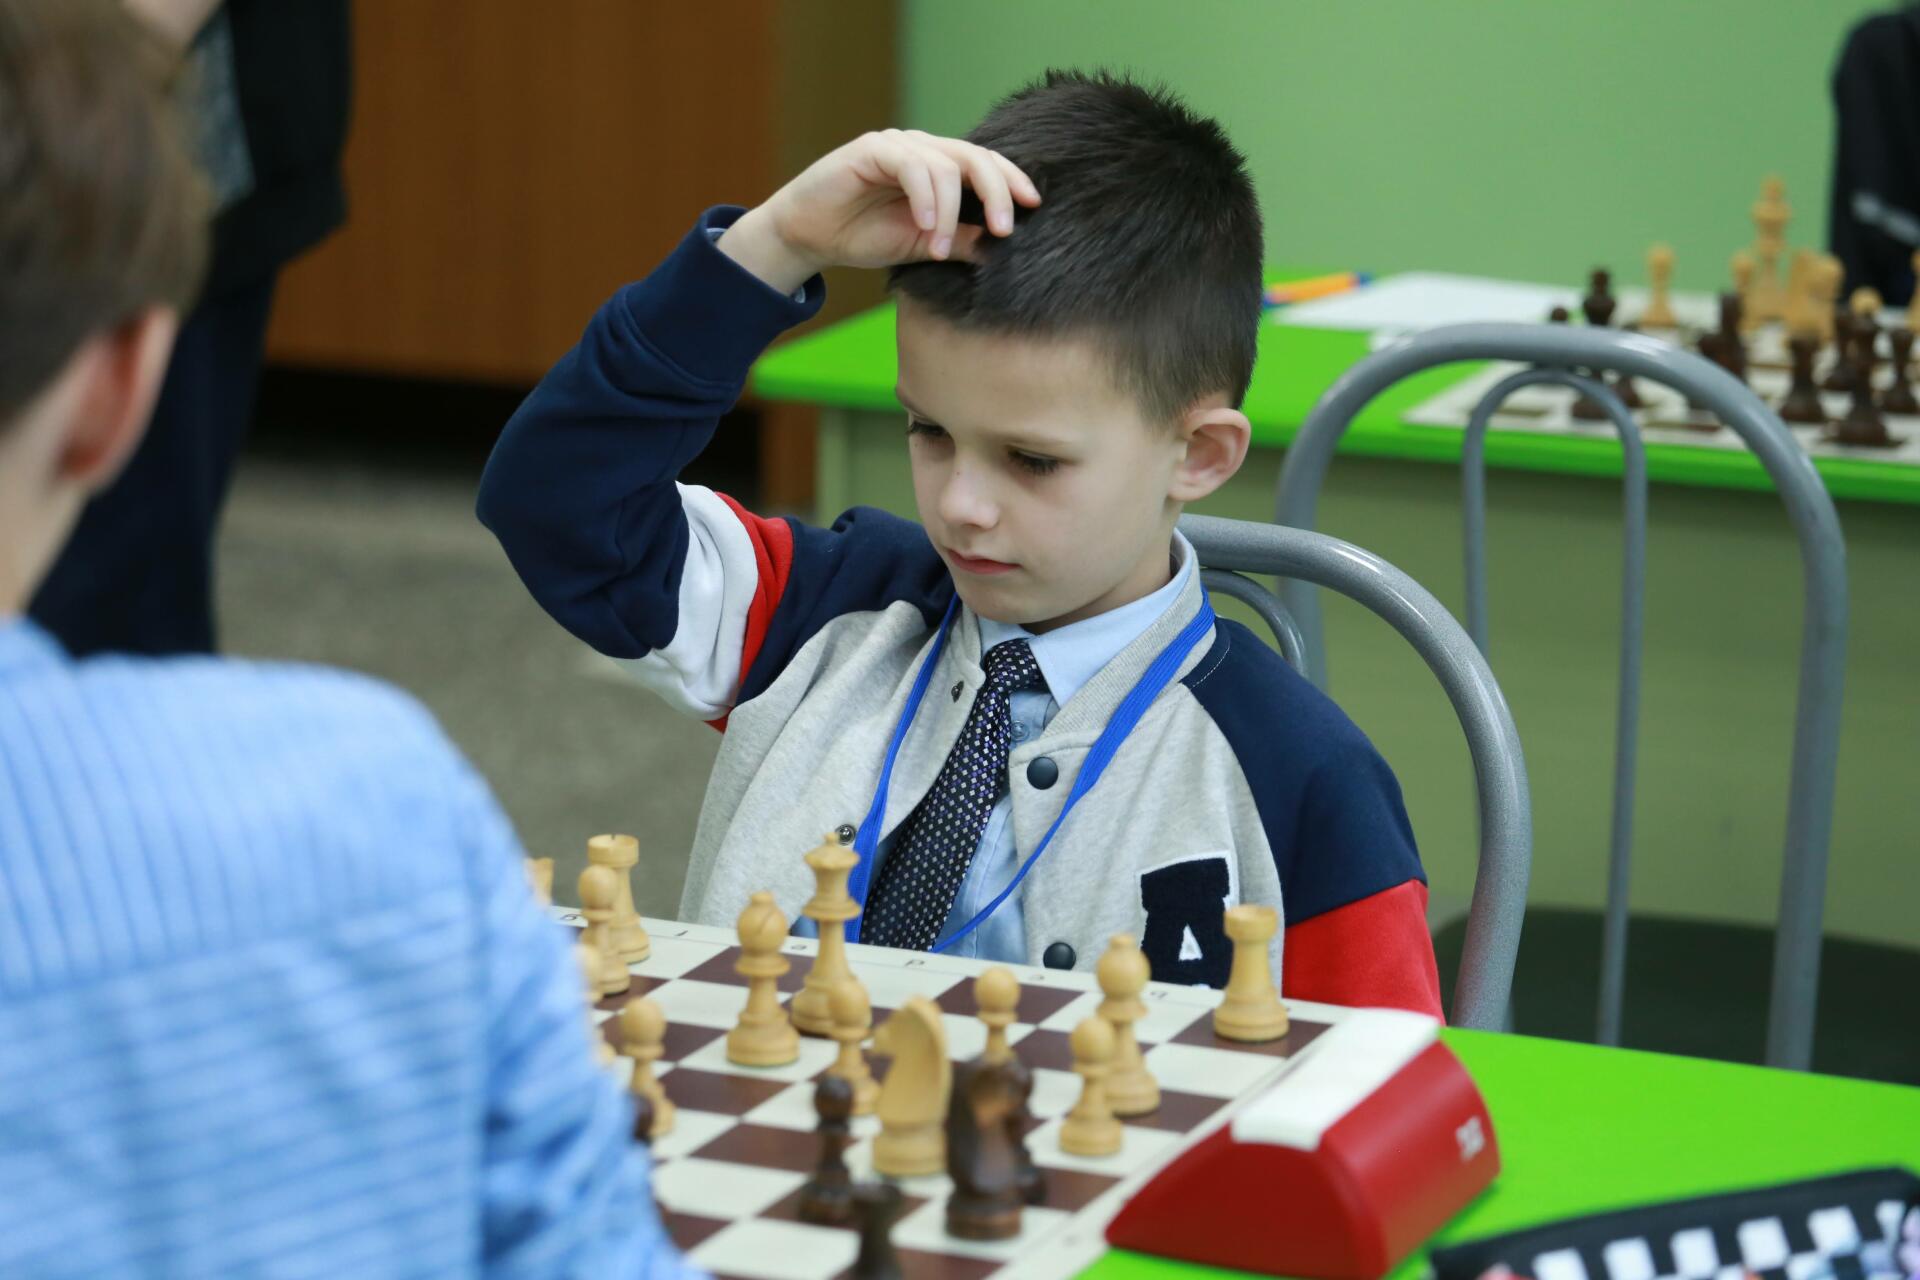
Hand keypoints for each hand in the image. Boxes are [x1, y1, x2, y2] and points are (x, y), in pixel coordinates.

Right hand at [718, 130, 1040, 293]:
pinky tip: (926, 226)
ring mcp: (898, 146)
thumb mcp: (923, 245)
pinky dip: (924, 197)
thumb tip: (1001, 252)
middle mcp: (924, 150)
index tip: (1035, 207)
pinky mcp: (872, 150)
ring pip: (945, 166)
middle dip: (997, 192)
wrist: (809, 236)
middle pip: (975, 158)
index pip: (987, 166)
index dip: (1013, 181)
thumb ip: (961, 242)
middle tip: (1004, 229)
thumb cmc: (863, 236)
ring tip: (939, 248)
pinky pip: (911, 165)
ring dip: (950, 212)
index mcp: (941, 169)